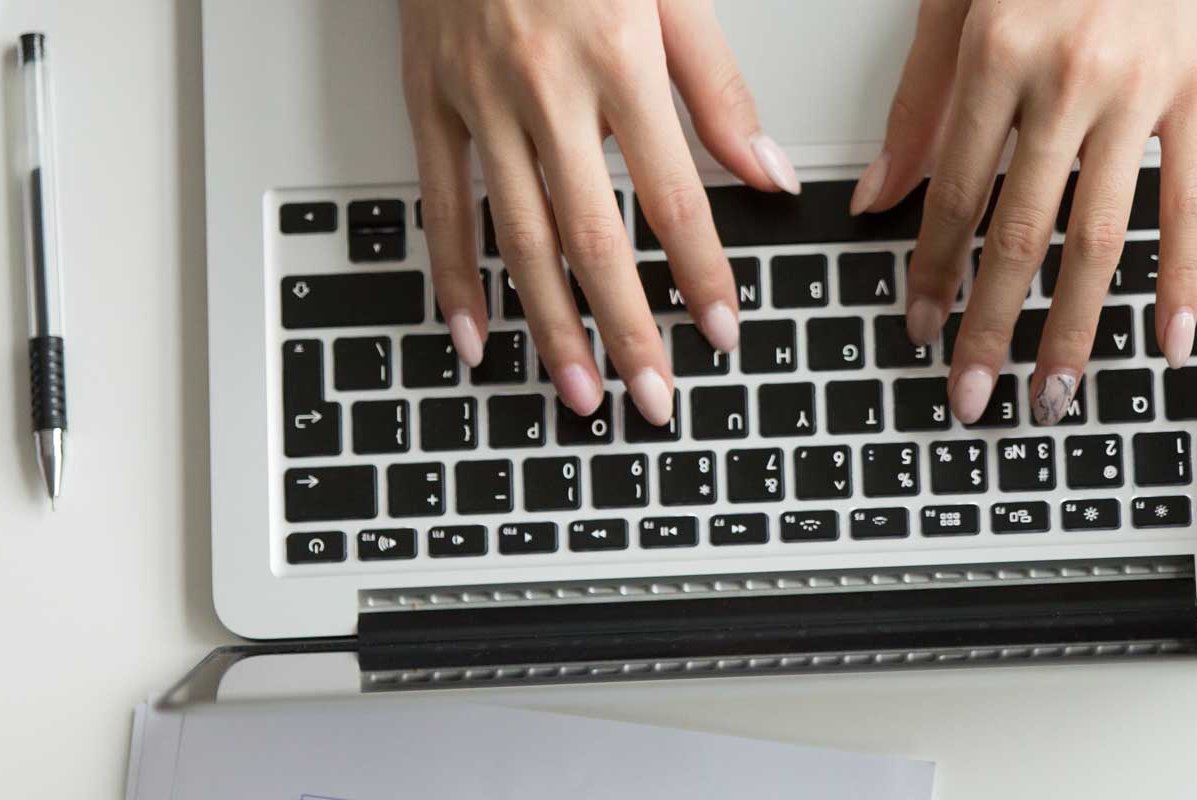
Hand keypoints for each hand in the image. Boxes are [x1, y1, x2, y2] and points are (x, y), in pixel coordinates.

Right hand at [399, 0, 799, 424]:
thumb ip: (719, 89)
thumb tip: (769, 174)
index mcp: (620, 57)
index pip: (673, 194)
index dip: (701, 272)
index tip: (724, 329)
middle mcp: (546, 87)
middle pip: (592, 235)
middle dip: (628, 330)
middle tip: (653, 398)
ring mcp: (479, 98)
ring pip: (518, 235)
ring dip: (551, 325)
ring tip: (579, 391)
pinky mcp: (427, 99)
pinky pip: (440, 203)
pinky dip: (455, 276)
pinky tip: (477, 334)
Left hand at [855, 0, 1196, 424]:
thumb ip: (919, 101)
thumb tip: (876, 198)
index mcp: (996, 49)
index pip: (954, 192)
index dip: (932, 270)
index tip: (919, 327)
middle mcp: (1067, 77)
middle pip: (1019, 233)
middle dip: (989, 328)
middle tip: (968, 394)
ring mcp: (1140, 90)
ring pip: (1098, 236)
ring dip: (1071, 329)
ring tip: (1049, 392)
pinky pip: (1191, 205)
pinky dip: (1182, 281)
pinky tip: (1165, 340)